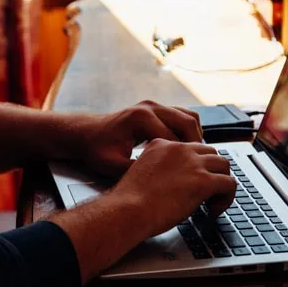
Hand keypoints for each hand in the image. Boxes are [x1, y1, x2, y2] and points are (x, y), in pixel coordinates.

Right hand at [49, 138, 235, 282]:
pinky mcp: (203, 180)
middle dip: (212, 171)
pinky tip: (214, 210)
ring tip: (213, 201)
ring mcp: (193, 163)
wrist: (127, 210)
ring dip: (222, 183)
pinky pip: (229, 184)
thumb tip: (176, 185)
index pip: (190, 148)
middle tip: (207, 191)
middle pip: (211, 153)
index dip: (196, 165)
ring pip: (224, 165)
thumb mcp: (142, 174)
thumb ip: (160, 171)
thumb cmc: (129, 201)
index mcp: (162, 145)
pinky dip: (227, 198)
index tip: (193, 181)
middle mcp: (179, 149)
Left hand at [76, 100, 203, 176]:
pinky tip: (187, 149)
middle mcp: (150, 107)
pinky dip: (189, 131)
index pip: (174, 137)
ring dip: (196, 136)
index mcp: (140, 118)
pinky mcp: (156, 109)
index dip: (185, 157)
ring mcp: (154, 106)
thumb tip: (159, 181)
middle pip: (187, 121)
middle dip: (197, 145)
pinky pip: (182, 116)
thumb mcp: (112, 165)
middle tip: (201, 166)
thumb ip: (136, 171)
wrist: (86, 134)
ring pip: (189, 116)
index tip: (191, 174)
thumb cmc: (96, 148)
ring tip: (197, 157)